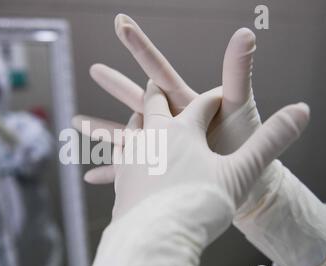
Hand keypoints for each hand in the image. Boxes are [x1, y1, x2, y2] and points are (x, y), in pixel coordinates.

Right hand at [73, 14, 258, 184]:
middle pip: (138, 100)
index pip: (159, 72)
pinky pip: (130, 171)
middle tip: (94, 69)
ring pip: (127, 135)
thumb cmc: (246, 140)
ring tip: (75, 123)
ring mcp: (164, 145)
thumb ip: (238, 72)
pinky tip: (91, 176)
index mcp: (185, 102)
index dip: (142, 48)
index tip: (122, 25)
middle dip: (117, 84)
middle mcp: (172, 121)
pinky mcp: (160, 169)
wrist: (249, 179)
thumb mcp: (239, 105)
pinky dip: (111, 172)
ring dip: (102, 129)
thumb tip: (246, 32)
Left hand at [113, 81, 308, 218]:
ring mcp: (132, 157)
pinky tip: (123, 156)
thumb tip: (300, 111)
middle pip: (154, 104)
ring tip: (140, 115)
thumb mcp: (241, 172)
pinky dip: (122, 149)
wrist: (154, 238)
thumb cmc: (198, 204)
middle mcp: (152, 137)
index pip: (202, 104)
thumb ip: (270, 141)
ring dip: (137, 117)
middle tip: (155, 84)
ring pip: (132, 127)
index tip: (220, 96)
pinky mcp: (121, 179)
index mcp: (182, 130)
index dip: (214, 98)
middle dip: (158, 92)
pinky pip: (117, 157)